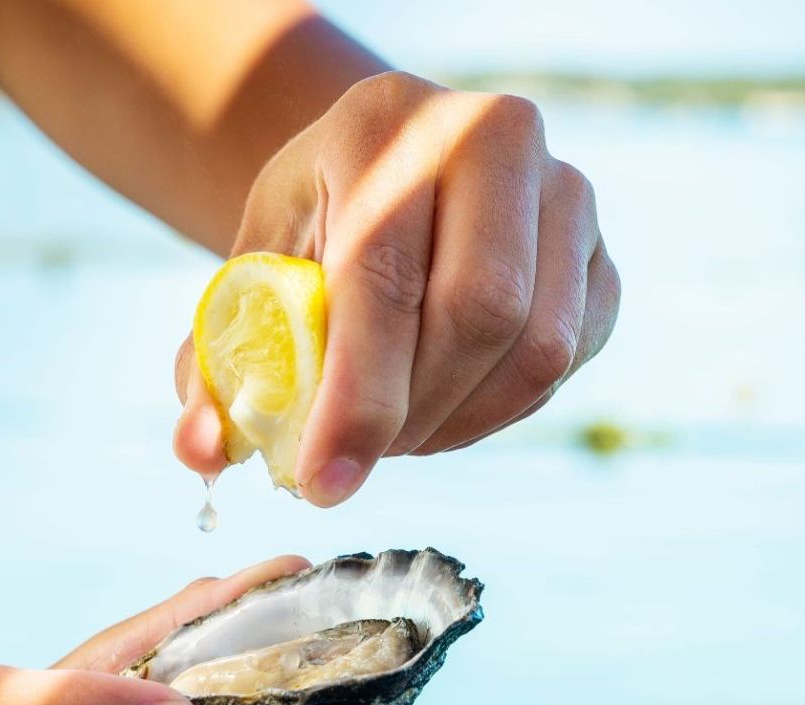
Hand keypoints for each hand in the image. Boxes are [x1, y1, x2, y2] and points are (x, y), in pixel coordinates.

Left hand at [174, 72, 621, 505]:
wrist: (395, 172)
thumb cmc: (318, 227)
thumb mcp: (254, 268)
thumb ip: (219, 360)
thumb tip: (201, 450)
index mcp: (385, 121)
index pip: (385, 274)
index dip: (356, 397)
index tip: (320, 484)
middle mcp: (495, 136)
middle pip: (481, 311)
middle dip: (413, 416)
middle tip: (357, 460)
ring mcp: (566, 193)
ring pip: (539, 348)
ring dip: (461, 424)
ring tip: (397, 436)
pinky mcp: (603, 256)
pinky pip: (569, 363)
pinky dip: (504, 411)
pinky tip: (448, 410)